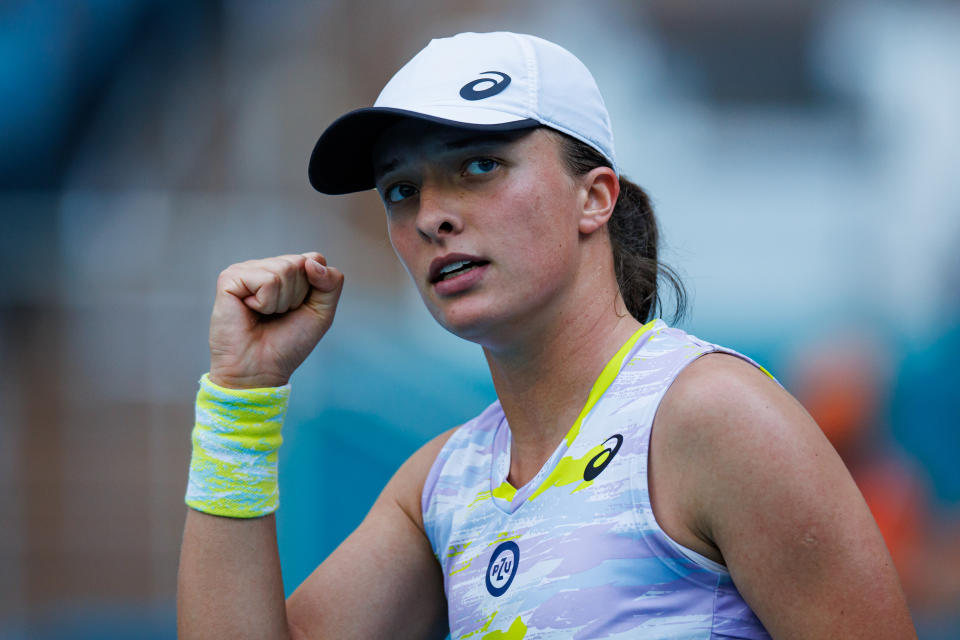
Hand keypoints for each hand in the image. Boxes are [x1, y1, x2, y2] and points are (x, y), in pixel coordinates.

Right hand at [208, 252, 343, 388]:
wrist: (259, 369)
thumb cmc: (288, 343)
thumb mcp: (322, 312)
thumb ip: (331, 282)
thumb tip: (310, 262)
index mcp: (285, 271)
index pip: (315, 259)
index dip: (316, 287)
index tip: (299, 309)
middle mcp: (265, 266)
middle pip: (301, 263)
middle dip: (297, 296)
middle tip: (279, 315)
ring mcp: (246, 270)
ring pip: (285, 270)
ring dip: (281, 302)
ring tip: (265, 315)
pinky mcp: (230, 278)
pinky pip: (267, 281)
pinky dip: (266, 303)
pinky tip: (251, 311)